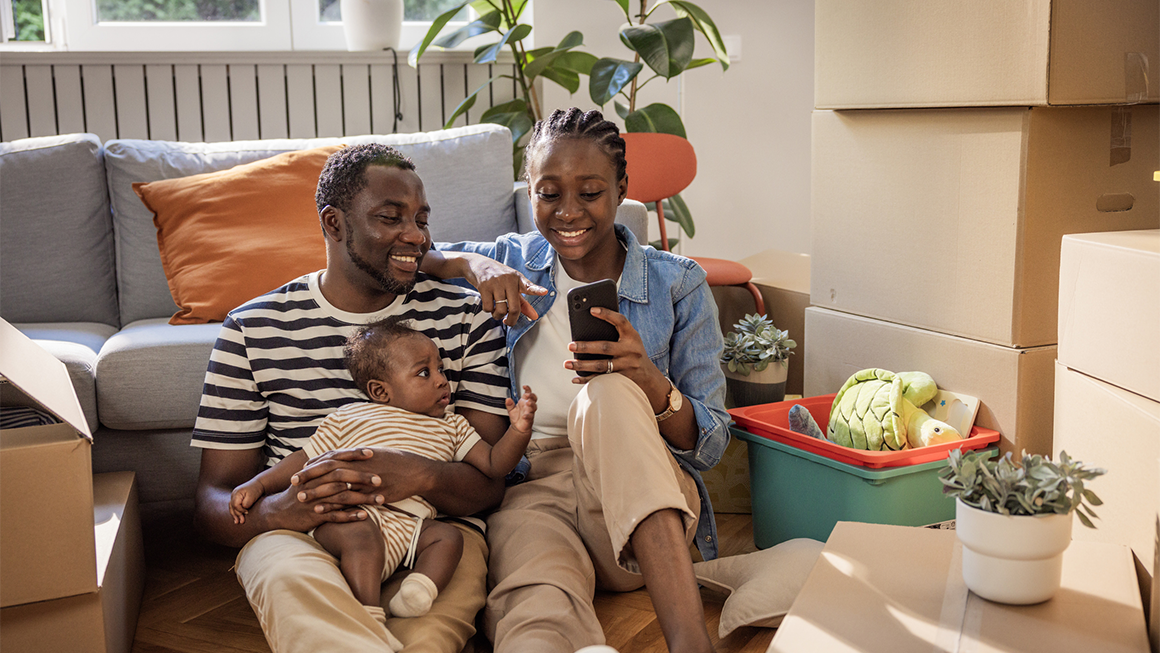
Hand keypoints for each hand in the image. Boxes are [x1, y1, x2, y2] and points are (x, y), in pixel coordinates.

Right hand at [229, 482, 261, 524]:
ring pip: (231, 507)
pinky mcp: (236, 498)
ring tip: (237, 522)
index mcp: (236, 493)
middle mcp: (233, 494)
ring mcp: (234, 496)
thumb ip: (246, 503)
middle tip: (242, 522)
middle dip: (237, 515)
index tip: (247, 512)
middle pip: (232, 507)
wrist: (258, 484)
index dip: (240, 510)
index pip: (235, 505)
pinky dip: (235, 511)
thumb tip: (243, 509)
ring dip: (234, 515)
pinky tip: (236, 517)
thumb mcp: (252, 496)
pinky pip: (233, 506)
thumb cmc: (256, 490)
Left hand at [291, 447, 437, 509]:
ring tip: (300, 497)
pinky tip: (320, 510)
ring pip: (335, 485)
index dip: (316, 462)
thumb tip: (350, 455)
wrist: (419, 471)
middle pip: (328, 469)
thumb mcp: (380, 453)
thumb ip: (362, 456)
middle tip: (293, 481)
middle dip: (309, 475)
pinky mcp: (370, 494)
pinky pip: (347, 500)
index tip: (303, 467)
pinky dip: (332, 505)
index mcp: (360, 454)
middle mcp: (360, 465)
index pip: (332, 456)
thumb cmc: (400, 461)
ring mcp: (365, 479)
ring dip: (316, 491)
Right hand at [463, 257, 546, 325]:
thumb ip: (523, 302)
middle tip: (508, 322)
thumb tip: (534, 317)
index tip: (544, 292)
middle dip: (512, 320)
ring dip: (498, 316)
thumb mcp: (512, 285)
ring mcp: (496, 283)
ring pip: (501, 310)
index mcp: (517, 279)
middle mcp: (508, 280)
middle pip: (514, 307)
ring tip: (497, 311)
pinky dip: (488, 310)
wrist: (477, 264)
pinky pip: (488, 307)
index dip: (537, 290)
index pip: (529, 286)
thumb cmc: (498, 277)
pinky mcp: (484, 286)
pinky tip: (488, 304)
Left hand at [505, 385, 537, 434]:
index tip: (524, 386)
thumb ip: (509, 404)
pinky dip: (528, 416)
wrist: (518, 427)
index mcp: (524, 401)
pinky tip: (524, 416)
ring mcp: (530, 412)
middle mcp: (528, 406)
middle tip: (527, 395)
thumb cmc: (516, 417)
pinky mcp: (530, 419)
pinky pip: (530, 416)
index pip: (528, 393)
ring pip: (534, 406)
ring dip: (531, 404)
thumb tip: (508, 399)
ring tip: (527, 403)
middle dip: (531, 395)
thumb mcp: (510, 409)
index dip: (528, 389)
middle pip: (533, 398)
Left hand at [566, 307, 669, 406]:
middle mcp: (631, 350)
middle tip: (570, 345)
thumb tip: (588, 325)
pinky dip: (587, 379)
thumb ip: (616, 332)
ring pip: (601, 365)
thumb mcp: (630, 339)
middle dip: (586, 347)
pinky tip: (575, 378)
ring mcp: (627, 365)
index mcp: (632, 336)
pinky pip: (602, 379)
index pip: (620, 321)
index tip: (592, 310)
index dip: (607, 314)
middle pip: (605, 347)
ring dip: (582, 365)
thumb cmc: (632, 351)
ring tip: (567, 363)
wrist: (647, 375)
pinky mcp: (622, 378)